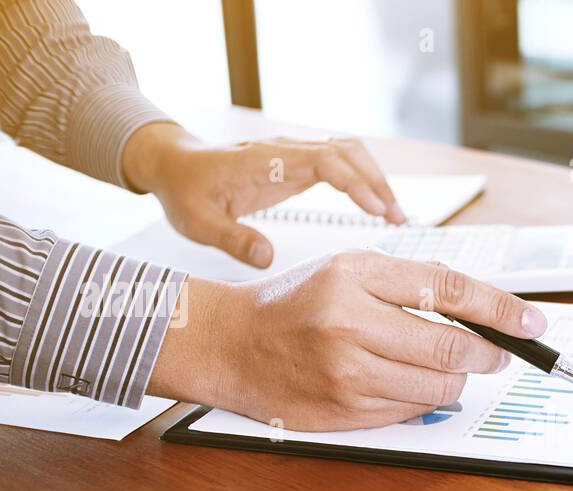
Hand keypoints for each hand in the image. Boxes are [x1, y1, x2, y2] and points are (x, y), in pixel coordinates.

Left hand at [121, 122, 406, 268]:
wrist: (174, 165)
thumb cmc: (184, 193)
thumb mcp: (196, 224)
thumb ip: (231, 240)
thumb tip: (268, 258)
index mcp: (264, 161)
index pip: (322, 160)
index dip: (354, 183)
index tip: (375, 210)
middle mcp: (285, 151)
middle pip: (347, 150)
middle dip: (378, 181)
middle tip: (397, 219)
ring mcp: (295, 154)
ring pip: (350, 153)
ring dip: (377, 179)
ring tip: (396, 217)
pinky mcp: (299, 164)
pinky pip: (342, 163)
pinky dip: (365, 181)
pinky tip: (377, 209)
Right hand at [149, 252, 548, 431]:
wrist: (232, 344)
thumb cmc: (298, 302)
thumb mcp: (351, 270)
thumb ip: (415, 286)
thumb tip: (486, 316)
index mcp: (355, 276)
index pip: (449, 291)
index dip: (501, 310)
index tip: (533, 324)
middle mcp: (349, 324)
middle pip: (452, 350)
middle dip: (486, 355)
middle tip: (496, 354)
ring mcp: (345, 374)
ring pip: (438, 389)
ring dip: (453, 382)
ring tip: (438, 368)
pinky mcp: (343, 412)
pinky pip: (410, 412)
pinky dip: (420, 400)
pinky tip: (397, 383)